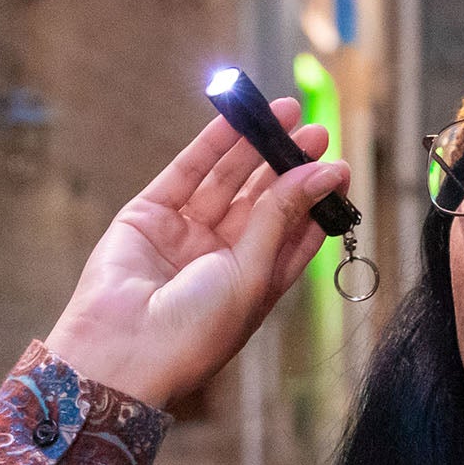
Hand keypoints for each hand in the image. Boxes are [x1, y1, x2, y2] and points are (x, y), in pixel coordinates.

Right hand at [45, 98, 348, 408]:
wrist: (123, 351)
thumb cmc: (195, 331)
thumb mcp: (252, 271)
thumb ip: (281, 216)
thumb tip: (324, 173)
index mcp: (254, 283)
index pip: (294, 233)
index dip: (315, 200)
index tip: (339, 168)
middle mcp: (221, 258)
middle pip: (263, 201)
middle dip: (289, 166)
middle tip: (317, 131)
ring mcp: (185, 235)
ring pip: (226, 181)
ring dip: (256, 146)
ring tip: (287, 113)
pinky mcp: (150, 215)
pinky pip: (187, 173)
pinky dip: (213, 144)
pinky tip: (240, 120)